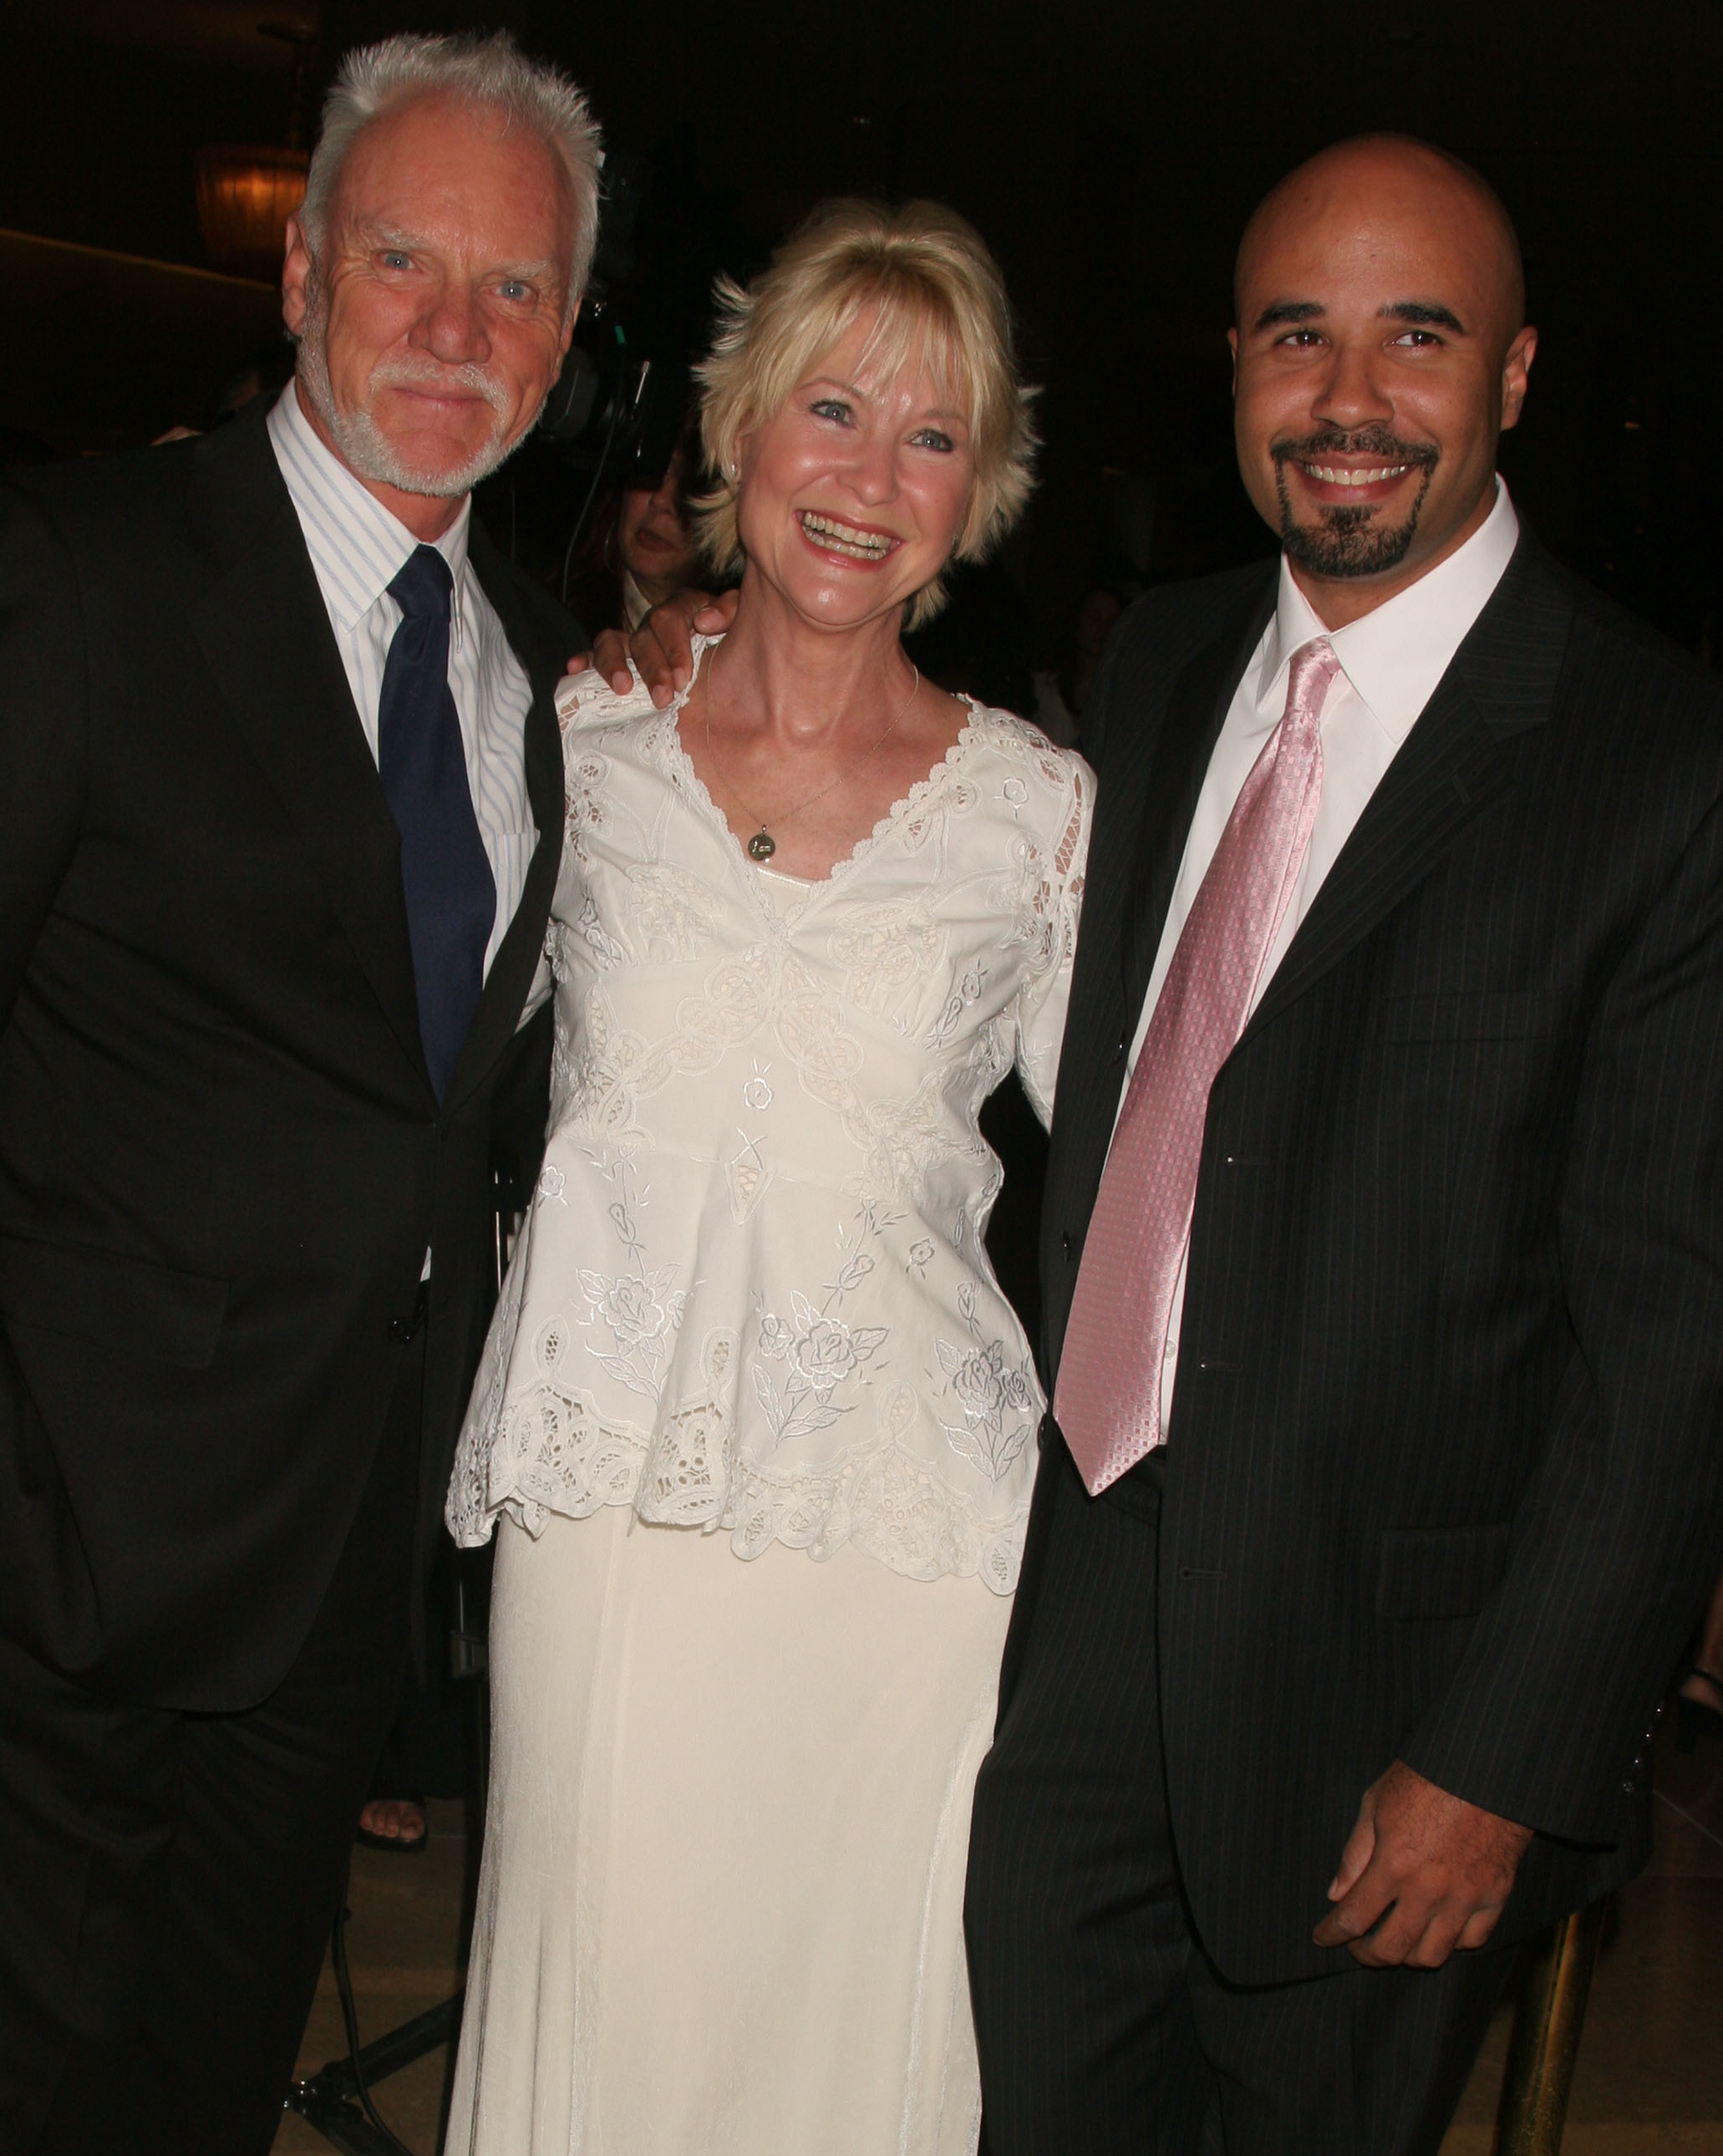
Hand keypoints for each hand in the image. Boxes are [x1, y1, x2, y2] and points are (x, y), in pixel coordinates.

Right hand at [563, 586, 738, 705]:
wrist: (727, 671)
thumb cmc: (731, 646)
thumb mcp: (739, 625)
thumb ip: (731, 611)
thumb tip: (706, 620)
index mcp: (684, 609)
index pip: (672, 617)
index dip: (676, 647)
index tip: (684, 677)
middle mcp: (655, 622)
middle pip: (645, 635)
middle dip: (653, 668)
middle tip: (665, 697)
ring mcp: (633, 639)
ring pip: (613, 641)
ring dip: (615, 664)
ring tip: (622, 689)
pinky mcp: (616, 657)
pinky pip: (594, 654)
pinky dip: (583, 660)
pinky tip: (574, 669)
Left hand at [1311, 1760, 1532, 1968]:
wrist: (1485, 1765)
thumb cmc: (1425, 1777)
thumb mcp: (1376, 1802)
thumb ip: (1355, 1853)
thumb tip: (1336, 1894)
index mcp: (1394, 1865)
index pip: (1354, 1917)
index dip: (1333, 1933)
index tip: (1322, 1938)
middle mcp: (1429, 1891)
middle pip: (1392, 1949)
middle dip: (1366, 1955)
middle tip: (1356, 1948)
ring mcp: (1466, 1898)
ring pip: (1432, 1955)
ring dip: (1407, 1956)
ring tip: (1396, 1943)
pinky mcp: (1497, 1896)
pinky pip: (1473, 1940)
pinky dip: (1452, 1943)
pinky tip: (1438, 1931)